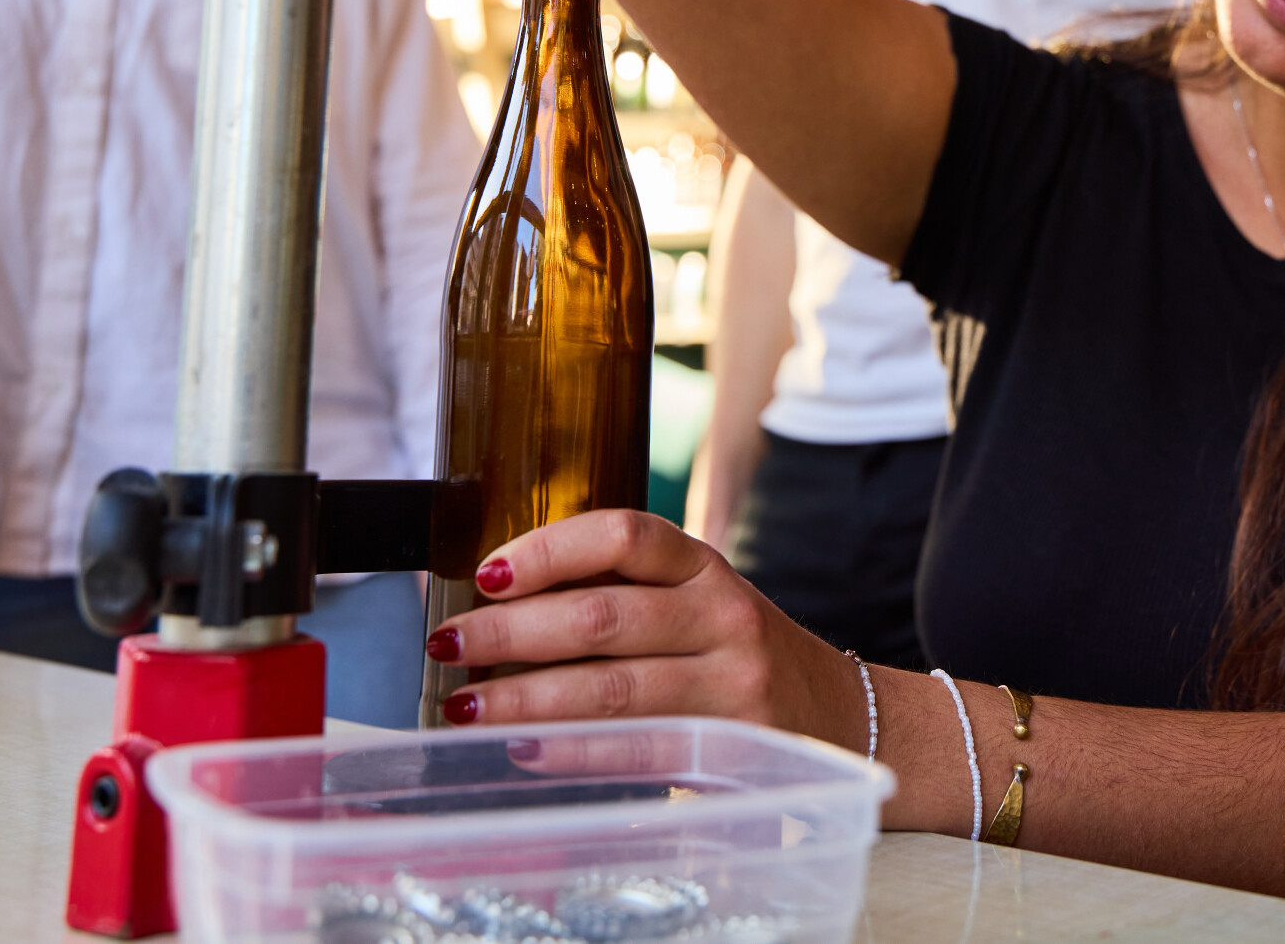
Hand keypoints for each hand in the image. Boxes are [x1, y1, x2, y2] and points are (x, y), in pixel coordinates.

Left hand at [424, 509, 864, 747]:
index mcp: (704, 565)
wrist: (837, 716)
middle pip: (603, 616)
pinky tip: (522, 748)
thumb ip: (619, 596)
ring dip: (524, 698)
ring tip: (464, 705)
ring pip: (612, 688)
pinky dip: (573, 750)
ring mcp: (733, 683)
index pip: (625, 535)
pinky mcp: (735, 747)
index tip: (486, 573)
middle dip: (510, 632)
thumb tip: (495, 608)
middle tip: (448, 643)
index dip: (549, 549)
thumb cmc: (733, 654)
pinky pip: (638, 748)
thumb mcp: (694, 602)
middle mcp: (723, 615)